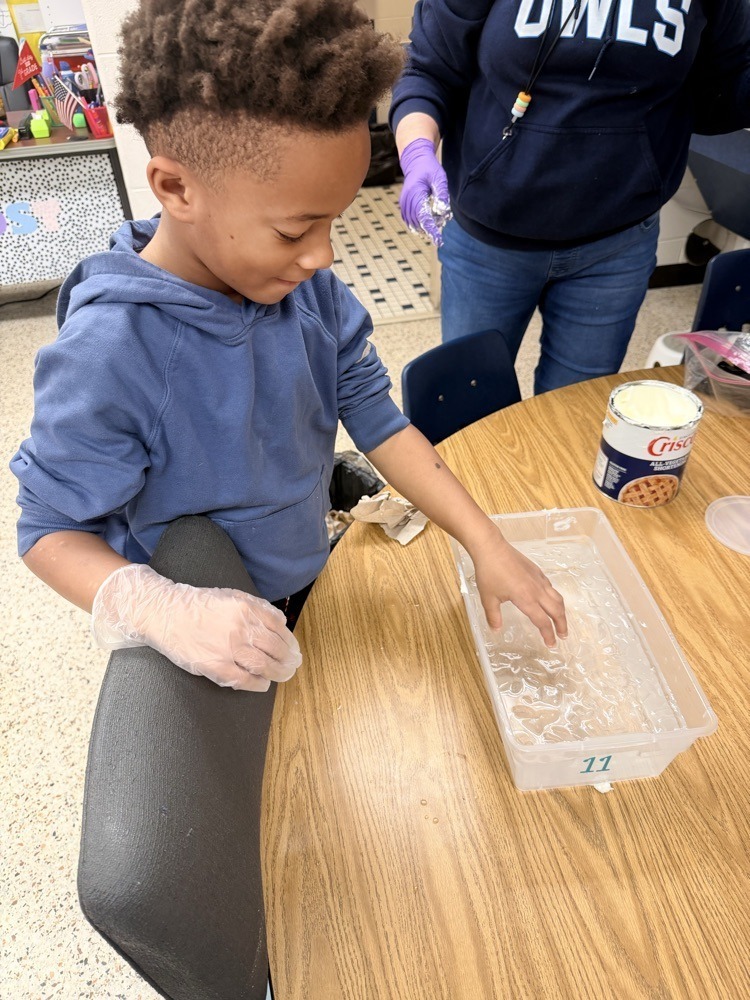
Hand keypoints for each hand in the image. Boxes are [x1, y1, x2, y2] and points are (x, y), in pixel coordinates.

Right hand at [91, 564, 301, 691]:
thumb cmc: (200, 605)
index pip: (279, 629)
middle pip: (275, 649)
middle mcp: (240, 628)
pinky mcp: (215, 666)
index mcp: (246, 608)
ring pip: (264, 666)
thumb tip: (281, 622)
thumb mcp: (232, 596)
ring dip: (278, 673)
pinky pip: (244, 679)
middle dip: (288, 660)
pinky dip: (258, 683)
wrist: (166, 614)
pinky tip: (263, 683)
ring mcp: (228, 648)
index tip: (294, 650)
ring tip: (283, 676)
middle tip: (293, 666)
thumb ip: (258, 607)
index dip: (290, 643)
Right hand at [399, 138, 450, 245]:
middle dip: (429, 230)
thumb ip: (441, 194)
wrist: (416, 161)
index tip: (438, 240)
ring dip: (423, 228)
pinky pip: (409, 220)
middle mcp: (407, 199)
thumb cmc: (430, 169)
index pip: (423, 216)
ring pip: (412, 223)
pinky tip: (425, 227)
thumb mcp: (439, 178)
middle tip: (440, 232)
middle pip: (417, 222)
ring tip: (434, 228)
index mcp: (415, 192)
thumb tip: (443, 211)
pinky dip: (417, 225)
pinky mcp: (404, 205)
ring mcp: (404, 203)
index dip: (431, 229)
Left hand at [471, 533, 567, 647]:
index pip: (542, 621)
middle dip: (561, 625)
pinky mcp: (537, 571)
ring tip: (561, 620)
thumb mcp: (488, 598)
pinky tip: (550, 599)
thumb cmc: (489, 572)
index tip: (551, 644)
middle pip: (556, 610)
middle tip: (563, 635)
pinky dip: (555, 597)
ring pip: (557, 597)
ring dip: (561, 611)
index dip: (548, 635)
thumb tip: (496, 630)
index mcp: (526, 599)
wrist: (491, 548)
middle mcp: (536, 590)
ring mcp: (538, 579)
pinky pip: (551, 586)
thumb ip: (493, 616)